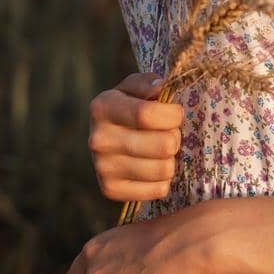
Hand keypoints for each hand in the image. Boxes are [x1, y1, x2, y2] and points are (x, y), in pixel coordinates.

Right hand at [88, 71, 184, 204]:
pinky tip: (153, 168)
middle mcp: (98, 139)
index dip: (173, 115)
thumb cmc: (130, 107)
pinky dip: (163, 181)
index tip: (176, 114)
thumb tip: (158, 86)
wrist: (108, 138)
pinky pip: (158, 190)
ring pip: (164, 169)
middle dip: (175, 137)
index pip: (148, 114)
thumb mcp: (136, 88)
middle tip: (169, 134)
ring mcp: (102, 167)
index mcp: (102, 107)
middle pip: (162, 145)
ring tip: (161, 151)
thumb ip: (148, 83)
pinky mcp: (110, 190)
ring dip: (171, 160)